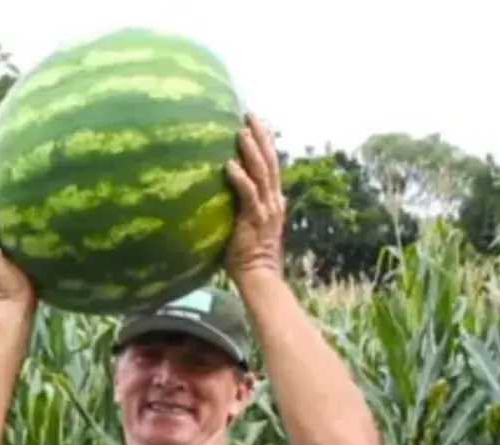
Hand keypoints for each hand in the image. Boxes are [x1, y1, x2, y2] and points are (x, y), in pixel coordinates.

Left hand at [223, 113, 286, 282]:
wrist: (260, 276)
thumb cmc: (248, 256)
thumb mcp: (248, 226)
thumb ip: (243, 208)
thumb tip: (225, 195)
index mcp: (273, 201)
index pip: (271, 165)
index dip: (265, 143)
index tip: (257, 123)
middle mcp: (273, 201)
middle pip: (269, 161)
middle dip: (261, 136)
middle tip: (249, 114)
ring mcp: (266, 210)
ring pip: (261, 173)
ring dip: (251, 150)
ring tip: (241, 131)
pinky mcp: (255, 219)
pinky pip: (248, 194)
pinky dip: (239, 178)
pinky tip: (229, 165)